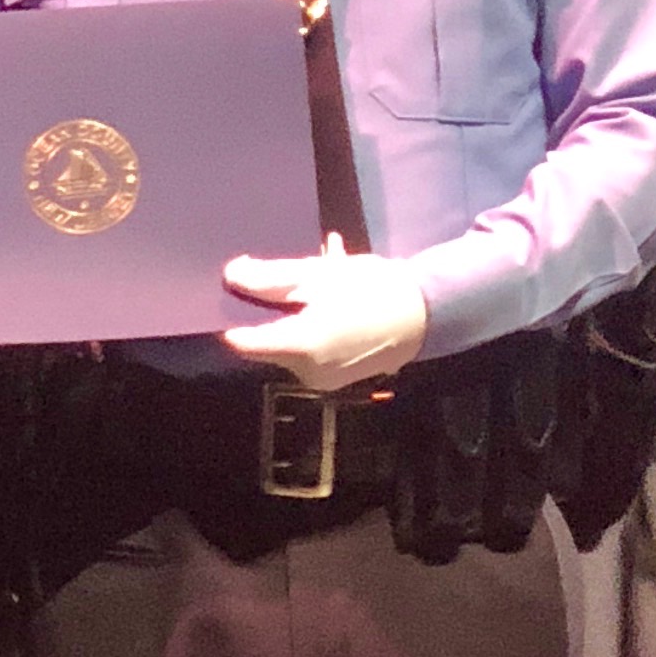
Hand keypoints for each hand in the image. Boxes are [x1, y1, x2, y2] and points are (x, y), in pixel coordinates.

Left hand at [220, 236, 428, 392]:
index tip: (231, 296)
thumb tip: (232, 276)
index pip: (243, 341)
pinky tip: (327, 310)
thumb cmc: (371, 288)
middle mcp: (306, 371)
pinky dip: (309, 334)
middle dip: (269, 314)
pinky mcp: (334, 382)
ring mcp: (321, 380)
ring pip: (287, 348)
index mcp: (300, 345)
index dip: (231, 318)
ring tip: (313, 290)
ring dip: (291, 322)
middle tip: (286, 283)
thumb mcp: (317, 274)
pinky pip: (308, 356)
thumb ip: (269, 278)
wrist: (424, 313)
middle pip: (266, 343)